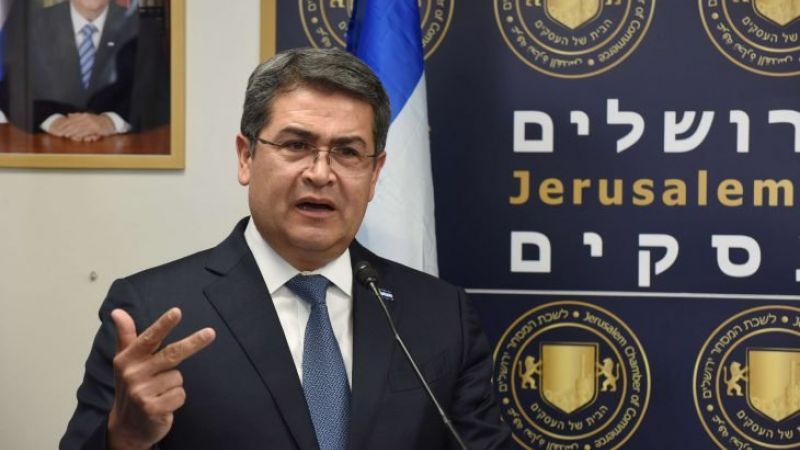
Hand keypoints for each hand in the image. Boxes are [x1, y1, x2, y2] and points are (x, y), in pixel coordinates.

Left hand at [47, 113, 115, 141]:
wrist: (110, 122)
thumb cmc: (98, 121)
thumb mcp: (88, 116)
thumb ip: (78, 116)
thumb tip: (69, 115)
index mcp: (83, 115)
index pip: (71, 120)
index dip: (63, 124)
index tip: (57, 128)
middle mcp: (86, 118)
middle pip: (73, 124)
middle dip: (65, 129)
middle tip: (58, 133)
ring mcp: (91, 123)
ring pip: (78, 128)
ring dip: (70, 132)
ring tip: (64, 135)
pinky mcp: (95, 128)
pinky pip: (85, 132)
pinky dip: (79, 134)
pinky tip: (74, 137)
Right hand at [107, 308, 215, 449]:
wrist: (127, 427)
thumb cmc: (131, 388)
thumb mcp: (125, 361)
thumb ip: (126, 336)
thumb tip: (117, 311)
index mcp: (127, 359)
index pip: (149, 338)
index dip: (164, 325)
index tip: (177, 312)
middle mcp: (132, 374)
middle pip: (172, 354)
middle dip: (194, 342)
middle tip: (211, 333)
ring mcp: (141, 392)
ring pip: (178, 377)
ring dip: (174, 384)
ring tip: (160, 392)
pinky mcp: (152, 408)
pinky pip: (180, 394)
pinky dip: (177, 399)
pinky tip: (164, 404)